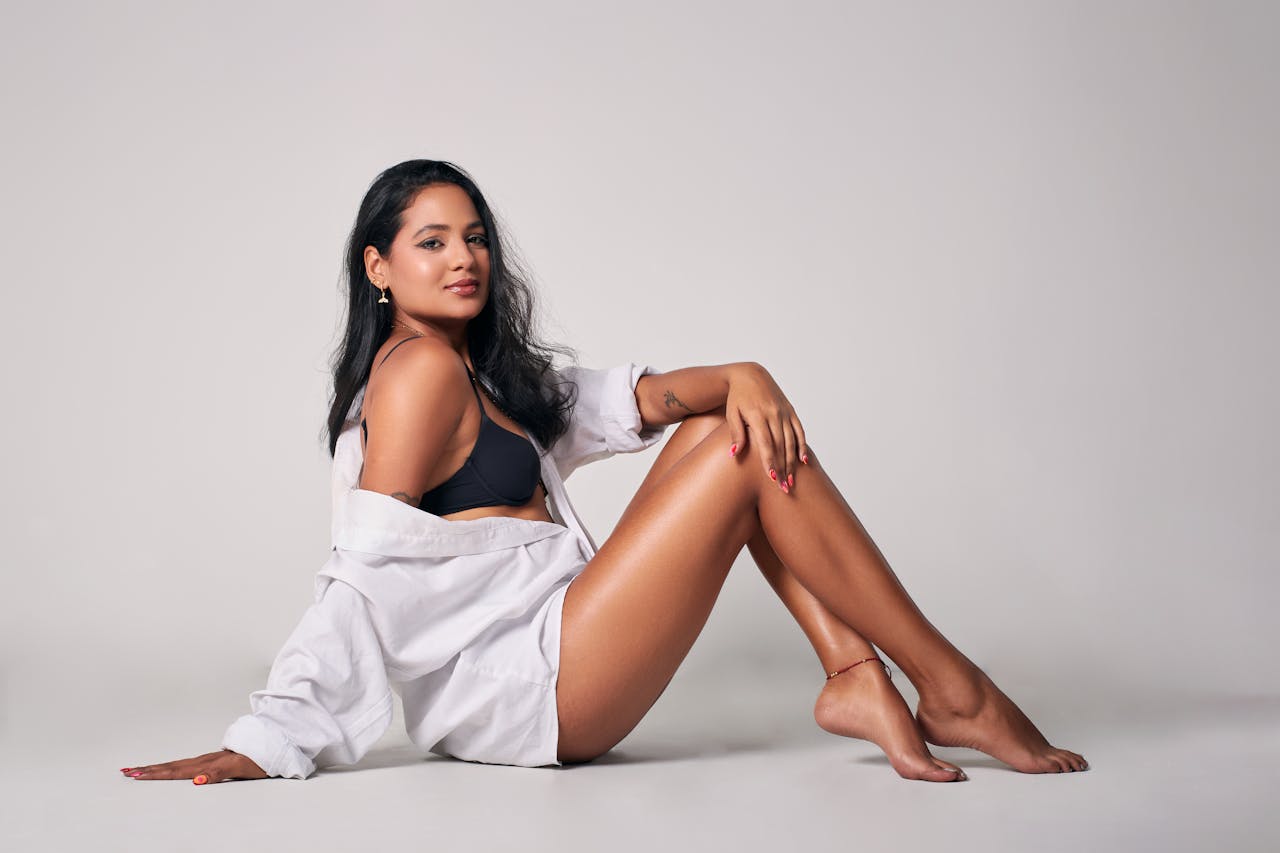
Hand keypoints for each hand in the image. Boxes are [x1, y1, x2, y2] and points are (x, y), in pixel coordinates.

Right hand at [120, 748, 267, 784]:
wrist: (274, 746)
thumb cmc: (258, 759)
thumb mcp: (239, 768)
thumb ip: (219, 773)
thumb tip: (196, 780)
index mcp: (207, 764)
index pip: (176, 771)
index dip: (155, 774)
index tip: (135, 774)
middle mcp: (205, 761)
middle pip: (171, 767)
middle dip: (148, 770)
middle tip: (126, 772)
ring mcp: (208, 760)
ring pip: (177, 765)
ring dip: (156, 768)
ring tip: (138, 770)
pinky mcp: (213, 762)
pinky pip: (186, 765)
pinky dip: (172, 768)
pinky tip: (167, 770)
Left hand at [724, 363, 808, 492]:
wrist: (749, 374)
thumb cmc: (737, 397)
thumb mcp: (732, 413)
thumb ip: (736, 433)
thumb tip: (734, 454)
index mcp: (758, 415)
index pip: (766, 443)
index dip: (770, 461)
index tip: (772, 478)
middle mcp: (774, 414)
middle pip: (780, 446)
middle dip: (782, 468)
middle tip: (784, 487)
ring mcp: (784, 412)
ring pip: (791, 441)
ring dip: (792, 462)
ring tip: (792, 480)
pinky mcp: (790, 410)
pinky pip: (799, 430)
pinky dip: (802, 445)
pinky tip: (803, 460)